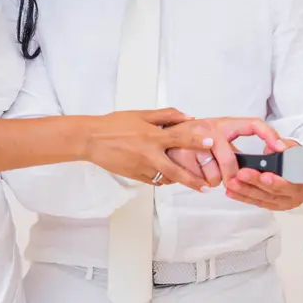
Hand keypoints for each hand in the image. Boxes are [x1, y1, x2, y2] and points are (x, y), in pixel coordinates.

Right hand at [83, 108, 220, 187]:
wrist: (91, 140)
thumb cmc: (115, 124)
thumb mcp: (141, 115)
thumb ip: (166, 115)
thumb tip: (188, 117)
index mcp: (151, 136)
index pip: (179, 138)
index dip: (196, 140)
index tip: (211, 144)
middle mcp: (148, 155)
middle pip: (175, 171)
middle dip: (193, 180)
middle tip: (206, 187)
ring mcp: (141, 168)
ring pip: (165, 178)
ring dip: (178, 179)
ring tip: (190, 180)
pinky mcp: (135, 176)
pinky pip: (154, 181)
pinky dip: (162, 179)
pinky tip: (167, 175)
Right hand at [166, 117, 287, 189]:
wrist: (160, 138)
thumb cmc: (193, 140)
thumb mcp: (214, 138)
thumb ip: (232, 149)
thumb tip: (256, 168)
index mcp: (223, 124)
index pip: (253, 124)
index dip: (269, 134)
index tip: (279, 148)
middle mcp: (210, 129)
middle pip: (230, 160)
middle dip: (232, 176)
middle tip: (229, 180)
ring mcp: (194, 141)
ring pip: (215, 175)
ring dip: (211, 179)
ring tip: (202, 167)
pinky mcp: (182, 155)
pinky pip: (200, 180)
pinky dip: (198, 182)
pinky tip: (192, 170)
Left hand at [222, 139, 302, 209]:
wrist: (300, 175)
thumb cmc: (297, 162)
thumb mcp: (295, 150)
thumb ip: (286, 147)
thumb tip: (274, 147)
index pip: (291, 185)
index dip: (277, 181)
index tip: (264, 175)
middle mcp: (294, 196)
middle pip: (273, 192)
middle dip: (255, 183)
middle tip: (241, 174)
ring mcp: (282, 203)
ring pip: (262, 198)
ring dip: (245, 191)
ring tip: (232, 183)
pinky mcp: (270, 205)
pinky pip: (255, 202)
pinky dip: (242, 197)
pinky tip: (232, 192)